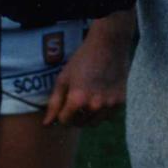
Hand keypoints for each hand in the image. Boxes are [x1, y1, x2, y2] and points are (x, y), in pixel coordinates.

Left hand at [43, 11, 133, 127]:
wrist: (109, 44)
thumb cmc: (83, 59)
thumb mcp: (64, 77)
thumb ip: (54, 102)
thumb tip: (47, 124)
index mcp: (77, 99)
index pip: (65, 121)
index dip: (63, 113)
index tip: (66, 103)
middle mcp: (94, 105)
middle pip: (80, 123)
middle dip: (75, 115)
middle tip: (78, 100)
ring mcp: (109, 104)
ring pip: (95, 122)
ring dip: (89, 116)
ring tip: (90, 99)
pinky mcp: (121, 101)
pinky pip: (108, 116)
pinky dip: (103, 111)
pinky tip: (102, 96)